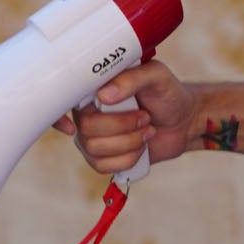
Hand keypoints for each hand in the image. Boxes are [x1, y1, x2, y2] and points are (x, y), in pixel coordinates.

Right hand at [55, 59, 197, 174]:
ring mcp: (93, 138)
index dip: (58, 117)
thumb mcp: (156, 76)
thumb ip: (131, 79)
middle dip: (122, 127)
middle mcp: (87, 114)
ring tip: (147, 129)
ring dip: (130, 142)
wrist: (184, 121)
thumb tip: (104, 95)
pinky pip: (103, 166)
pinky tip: (141, 146)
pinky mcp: (104, 158)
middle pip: (86, 130)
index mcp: (92, 89)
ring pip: (95, 150)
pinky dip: (129, 158)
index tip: (72, 125)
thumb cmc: (168, 94)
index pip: (60, 102)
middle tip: (144, 117)